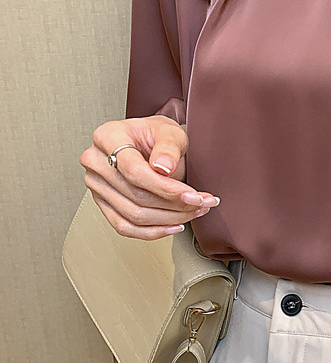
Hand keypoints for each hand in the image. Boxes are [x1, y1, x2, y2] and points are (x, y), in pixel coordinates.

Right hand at [79, 114, 219, 238]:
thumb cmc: (155, 134)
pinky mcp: (103, 203)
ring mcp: (97, 185)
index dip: (166, 188)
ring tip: (194, 212)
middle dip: (174, 205)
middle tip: (201, 204)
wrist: (146, 140)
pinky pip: (124, 226)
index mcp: (108, 137)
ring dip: (169, 219)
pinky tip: (174, 226)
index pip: (134, 171)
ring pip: (133, 215)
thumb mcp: (169, 131)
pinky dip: (152, 231)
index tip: (192, 195)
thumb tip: (163, 167)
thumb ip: (168, 147)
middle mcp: (96, 162)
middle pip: (135, 195)